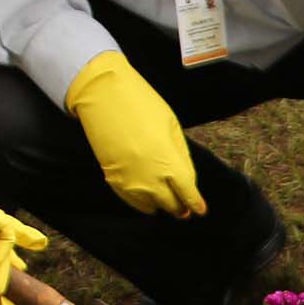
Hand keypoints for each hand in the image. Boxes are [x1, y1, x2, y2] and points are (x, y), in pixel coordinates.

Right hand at [64, 52, 206, 217]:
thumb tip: (186, 178)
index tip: (201, 209)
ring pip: (151, 207)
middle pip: (171, 205)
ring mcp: (130, 181)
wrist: (103, 95)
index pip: (188, 193)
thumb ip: (181, 156)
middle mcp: (150, 178)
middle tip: (185, 209)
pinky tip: (148, 200)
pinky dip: (142, 203)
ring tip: (167, 202)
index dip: (195, 203)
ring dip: (161, 205)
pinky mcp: (113, 179)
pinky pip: (131, 202)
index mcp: (169, 163)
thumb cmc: (142, 106)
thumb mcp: (172, 127)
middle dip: (180, 208)